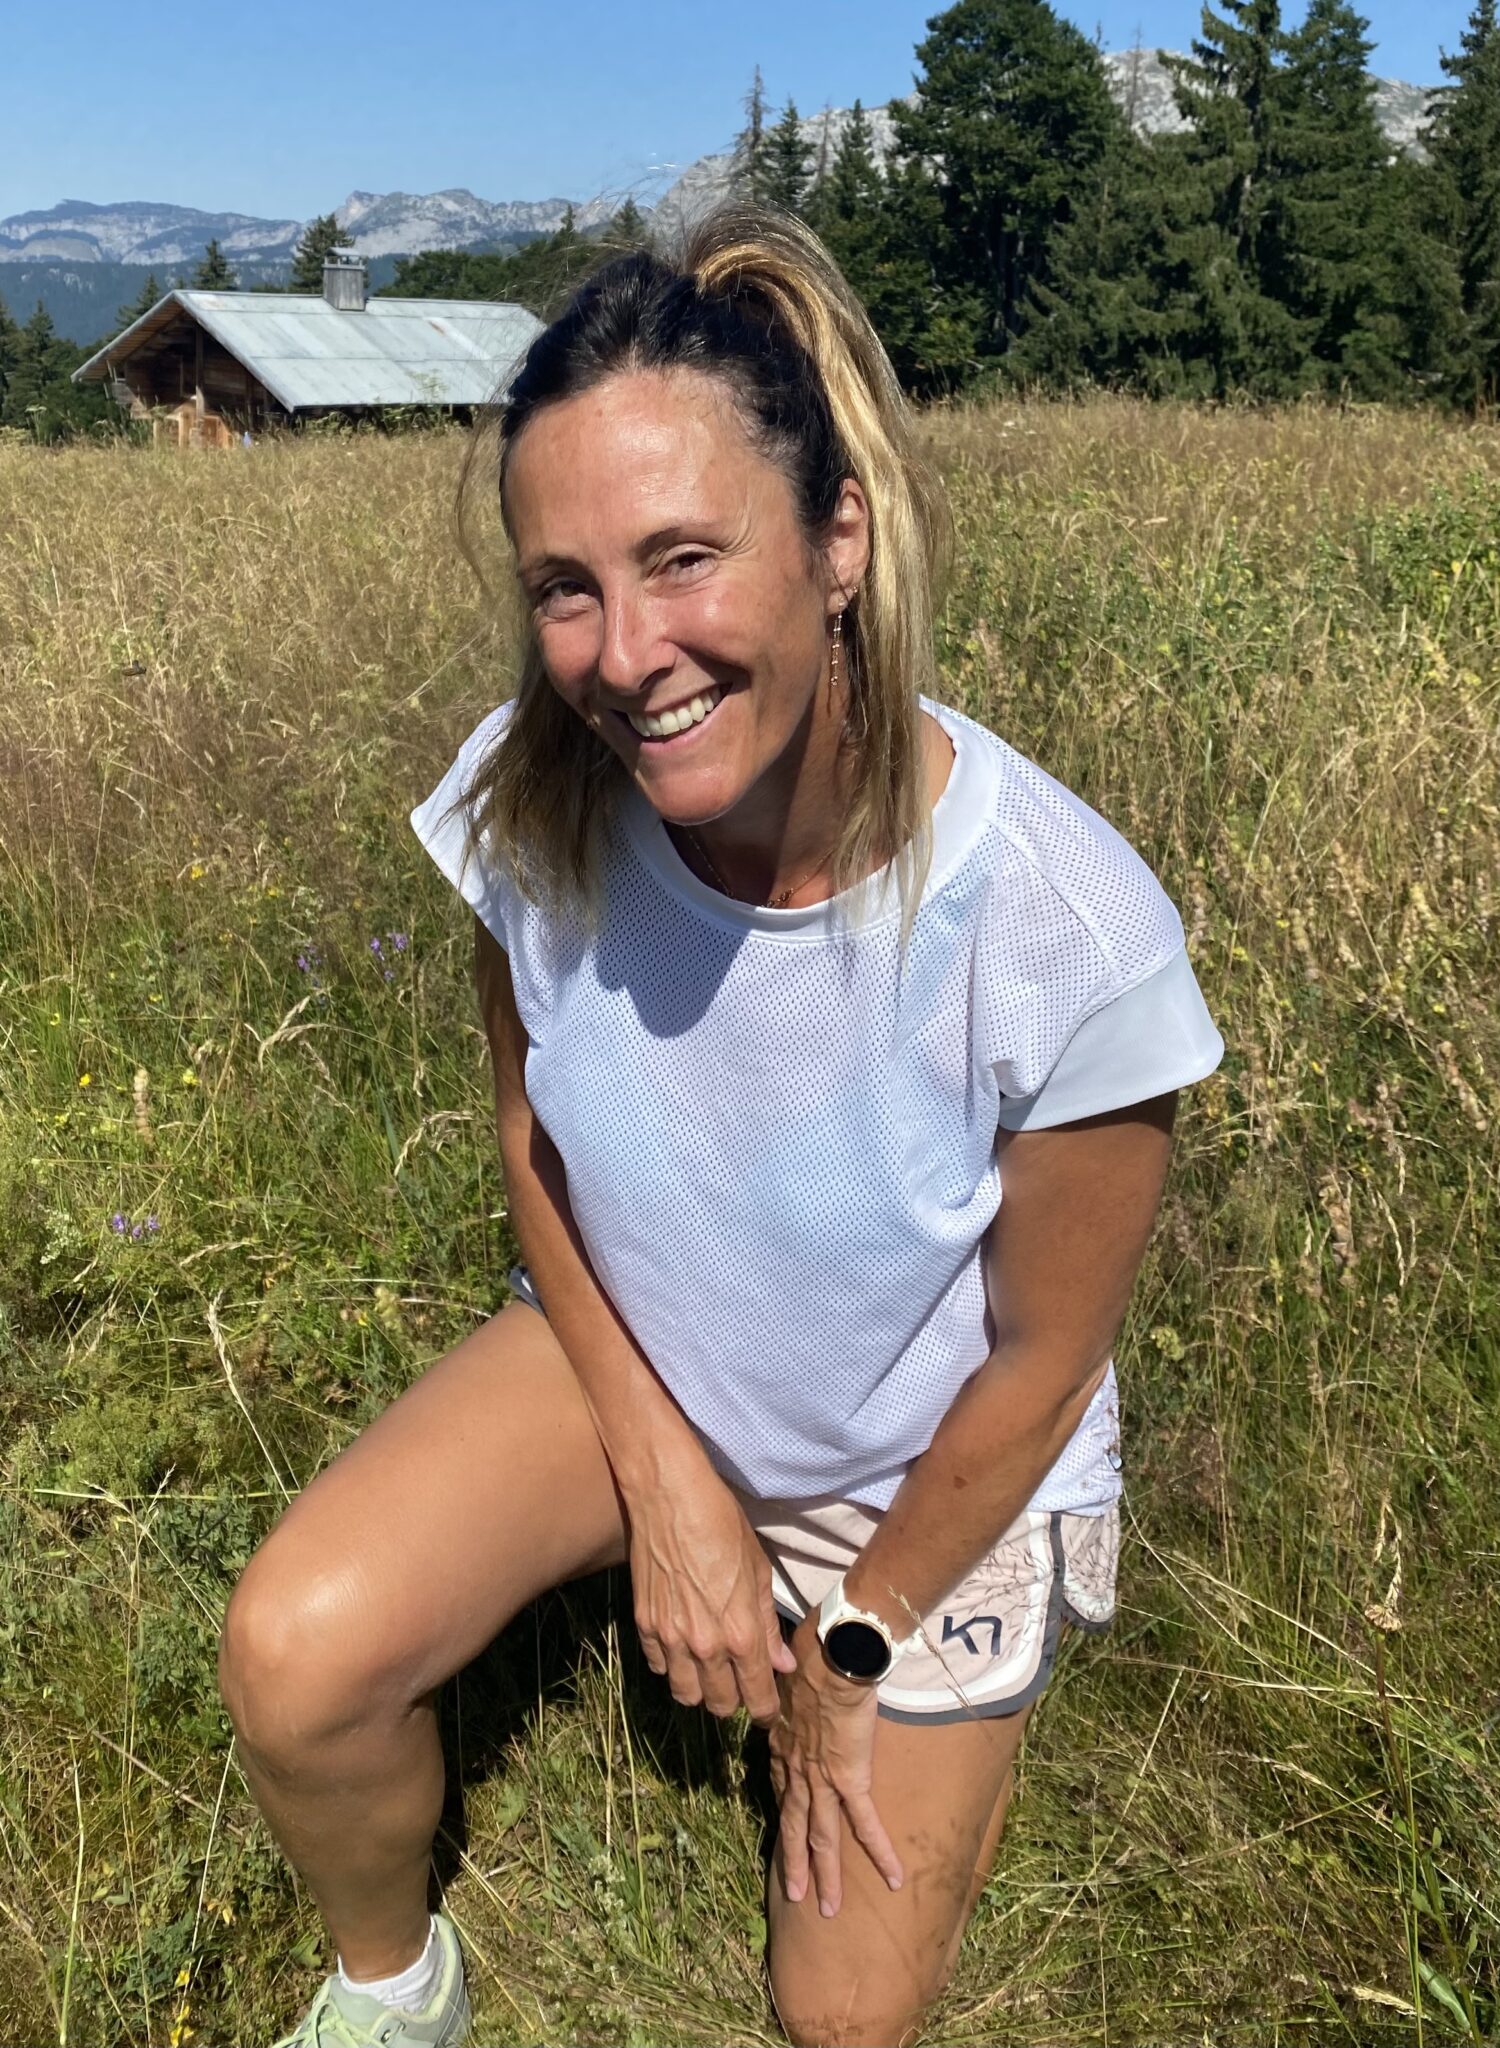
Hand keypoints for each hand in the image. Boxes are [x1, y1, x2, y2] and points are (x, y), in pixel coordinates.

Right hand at [628, 1467, 796, 1724]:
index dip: (765, 1710)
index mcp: (741, 1634)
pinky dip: (671, 1665)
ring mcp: (670, 1638)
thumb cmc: (722, 1525)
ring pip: (685, 1695)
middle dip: (733, 1701)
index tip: (768, 1711)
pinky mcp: (643, 1625)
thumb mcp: (759, 1571)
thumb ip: (767, 1625)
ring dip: (700, 1689)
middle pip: (719, 1705)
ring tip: (709, 1670)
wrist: (670, 1497)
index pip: (756, 1696)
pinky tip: (681, 1645)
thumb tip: (780, 1663)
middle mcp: (705, 1646)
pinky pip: (658, 1667)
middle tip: (739, 1684)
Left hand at [770, 1613, 903, 1916]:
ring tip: (827, 1908)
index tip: (787, 1835)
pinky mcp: (850, 1779)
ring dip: (824, 1875)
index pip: (783, 1789)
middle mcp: (797, 1769)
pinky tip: (894, 1878)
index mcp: (783, 1745)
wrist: (831, 1656)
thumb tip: (786, 1678)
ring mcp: (821, 1779)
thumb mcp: (787, 1675)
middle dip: (795, 1863)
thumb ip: (788, 1688)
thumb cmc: (811, 1653)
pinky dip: (880, 1853)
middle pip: (795, 1826)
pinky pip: (865, 1824)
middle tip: (795, 1895)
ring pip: (822, 1838)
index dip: (786, 1815)